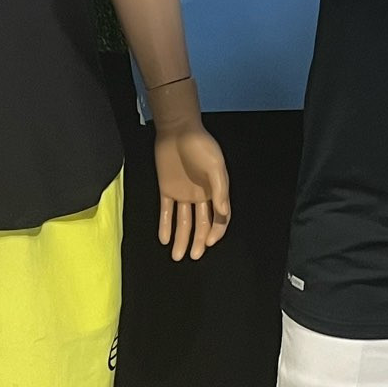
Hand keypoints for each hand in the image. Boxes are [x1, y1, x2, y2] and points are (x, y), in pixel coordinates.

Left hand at [153, 124, 231, 260]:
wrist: (177, 130)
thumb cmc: (201, 145)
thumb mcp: (215, 166)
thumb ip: (219, 190)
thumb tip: (223, 213)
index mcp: (215, 191)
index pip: (219, 218)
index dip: (216, 231)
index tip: (209, 243)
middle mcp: (200, 196)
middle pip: (201, 223)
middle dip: (198, 241)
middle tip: (194, 256)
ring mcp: (183, 194)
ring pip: (183, 221)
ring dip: (181, 238)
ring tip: (178, 255)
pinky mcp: (167, 189)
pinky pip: (166, 211)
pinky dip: (165, 225)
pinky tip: (164, 239)